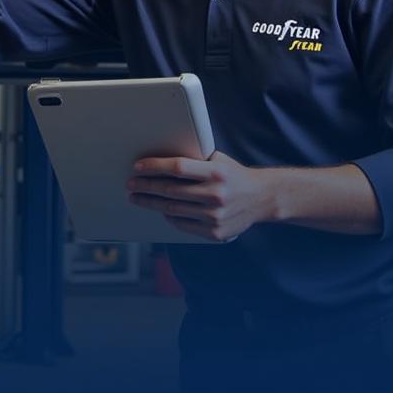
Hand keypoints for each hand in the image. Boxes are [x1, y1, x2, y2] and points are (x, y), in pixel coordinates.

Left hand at [126, 151, 271, 241]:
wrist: (261, 198)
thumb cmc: (232, 174)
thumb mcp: (217, 160)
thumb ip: (194, 161)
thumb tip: (159, 159)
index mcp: (215, 172)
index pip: (177, 167)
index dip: (154, 166)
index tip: (137, 167)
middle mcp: (216, 194)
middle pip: (170, 190)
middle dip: (145, 186)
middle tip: (131, 184)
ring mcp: (215, 216)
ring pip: (173, 209)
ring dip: (151, 203)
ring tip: (138, 197)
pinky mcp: (216, 233)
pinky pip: (183, 225)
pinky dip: (169, 217)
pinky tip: (161, 210)